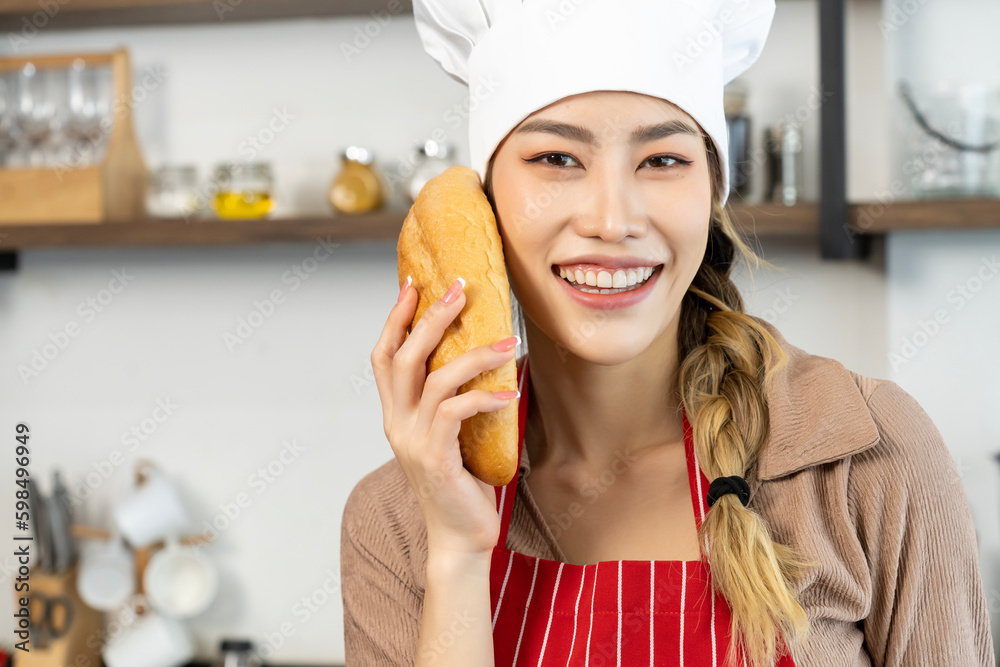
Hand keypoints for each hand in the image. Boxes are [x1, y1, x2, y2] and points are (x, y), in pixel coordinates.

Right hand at [371, 276, 518, 557]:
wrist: (462, 538)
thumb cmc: (464, 482)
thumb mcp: (454, 433)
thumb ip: (455, 398)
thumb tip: (488, 353)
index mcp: (397, 413)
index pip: (384, 356)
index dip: (395, 318)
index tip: (412, 283)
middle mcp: (397, 423)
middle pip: (404, 356)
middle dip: (431, 317)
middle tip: (459, 289)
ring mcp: (413, 441)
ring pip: (435, 380)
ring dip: (474, 355)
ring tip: (509, 342)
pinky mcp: (436, 459)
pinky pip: (457, 413)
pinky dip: (485, 397)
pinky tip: (511, 392)